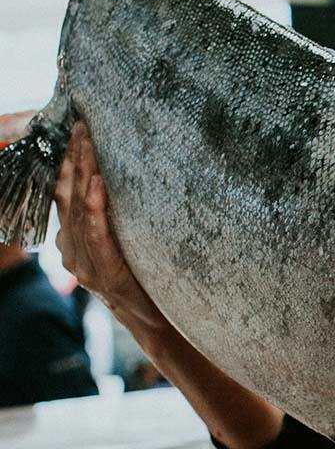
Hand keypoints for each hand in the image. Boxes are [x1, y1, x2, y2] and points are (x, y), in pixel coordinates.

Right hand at [54, 123, 166, 332]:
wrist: (154, 321)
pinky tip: (98, 186)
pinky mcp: (104, 274)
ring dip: (84, 174)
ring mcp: (84, 264)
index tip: (77, 130)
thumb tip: (117, 181)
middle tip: (83, 126)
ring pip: (79, 210)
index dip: (69, 161)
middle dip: (75, 159)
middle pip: (69, 196)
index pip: (66, 193)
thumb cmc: (143, 279)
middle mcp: (72, 250)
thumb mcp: (125, 243)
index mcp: (75, 240)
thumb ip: (114, 218)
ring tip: (89, 145)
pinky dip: (96, 209)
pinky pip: (97, 236)